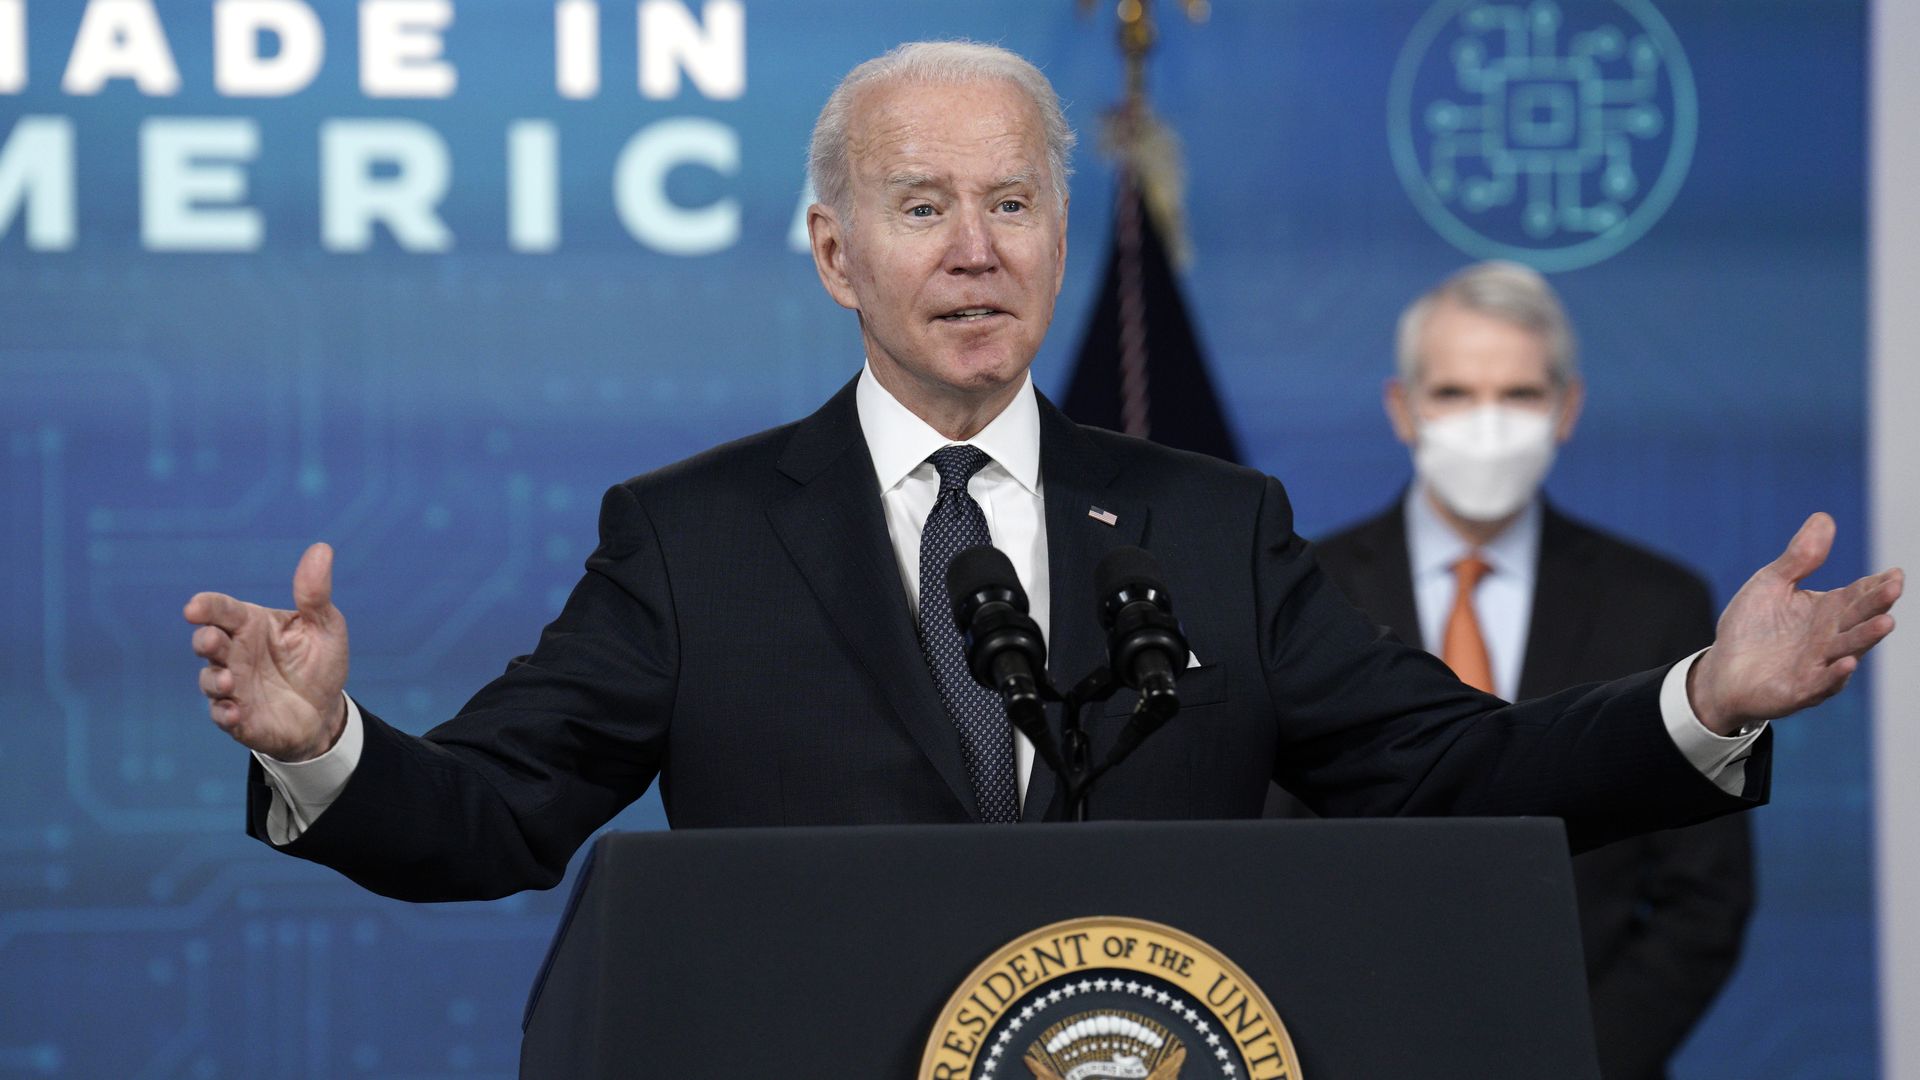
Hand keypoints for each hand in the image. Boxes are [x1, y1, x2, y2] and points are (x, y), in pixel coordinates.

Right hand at [184, 543, 350, 761]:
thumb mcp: (325, 626)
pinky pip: (221, 715)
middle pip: (207, 641)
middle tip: (212, 641)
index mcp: (251, 625)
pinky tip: (235, 713)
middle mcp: (235, 653)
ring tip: (230, 681)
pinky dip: (224, 713)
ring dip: (214, 680)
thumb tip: (322, 549)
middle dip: (205, 640)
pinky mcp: (239, 717)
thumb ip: (315, 593)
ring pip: (209, 679)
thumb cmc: (320, 663)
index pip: (222, 610)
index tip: (195, 607)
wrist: (326, 711)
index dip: (206, 607)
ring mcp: (234, 686)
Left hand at [1689, 513, 1902, 734]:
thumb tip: (1824, 517)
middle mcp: (1830, 638)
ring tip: (1885, 622)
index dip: (1876, 585)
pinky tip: (1846, 663)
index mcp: (1827, 611)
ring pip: (1847, 650)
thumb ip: (1799, 558)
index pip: (1857, 595)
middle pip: (1858, 619)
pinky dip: (1834, 675)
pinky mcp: (1799, 691)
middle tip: (1893, 588)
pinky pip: (1821, 683)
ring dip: (1866, 637)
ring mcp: (1818, 666)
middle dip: (1877, 605)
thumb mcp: (1771, 584)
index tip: (1894, 573)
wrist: (1723, 669)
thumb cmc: (1751, 626)